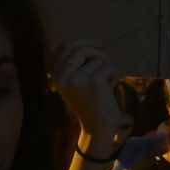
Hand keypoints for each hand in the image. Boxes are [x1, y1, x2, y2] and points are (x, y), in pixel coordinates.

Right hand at [51, 38, 120, 154]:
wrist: (97, 128)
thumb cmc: (90, 102)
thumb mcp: (77, 82)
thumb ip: (77, 63)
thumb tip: (87, 41)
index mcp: (55, 75)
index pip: (67, 46)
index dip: (85, 42)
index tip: (99, 46)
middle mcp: (62, 76)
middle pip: (81, 48)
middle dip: (98, 52)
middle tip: (106, 64)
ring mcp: (77, 78)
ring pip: (99, 58)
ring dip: (107, 69)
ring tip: (105, 85)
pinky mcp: (93, 81)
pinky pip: (109, 66)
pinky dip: (114, 76)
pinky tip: (110, 89)